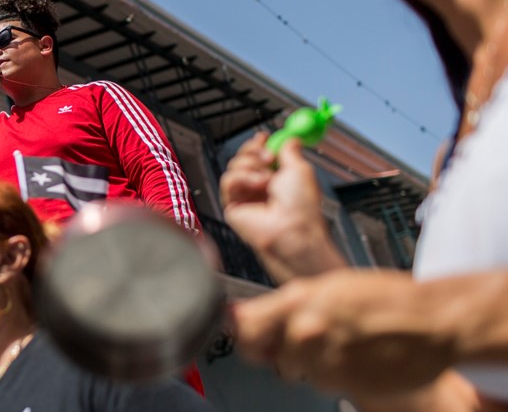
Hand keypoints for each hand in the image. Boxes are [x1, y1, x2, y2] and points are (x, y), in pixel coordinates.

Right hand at [220, 134, 343, 280]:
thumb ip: (291, 151)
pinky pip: (228, 180)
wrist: (293, 229)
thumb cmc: (301, 206)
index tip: (264, 137)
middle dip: (254, 151)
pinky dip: (242, 177)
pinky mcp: (232, 206)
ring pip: (234, 165)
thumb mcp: (301, 169)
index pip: (259, 156)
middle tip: (268, 155)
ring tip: (267, 178)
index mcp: (276, 179)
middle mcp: (259, 187)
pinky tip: (257, 185)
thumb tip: (290, 139)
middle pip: (243, 157)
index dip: (259, 145)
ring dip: (251, 165)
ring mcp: (245, 196)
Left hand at [232, 269, 456, 397]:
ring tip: (337, 342)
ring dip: (307, 360)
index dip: (239, 331)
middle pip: (265, 353)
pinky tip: (353, 355)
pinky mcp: (344, 386)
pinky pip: (322, 383)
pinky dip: (331, 373)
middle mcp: (307, 333)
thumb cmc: (386, 298)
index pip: (244, 326)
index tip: (239, 331)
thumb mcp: (328, 287)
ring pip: (294, 369)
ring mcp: (325, 362)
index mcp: (299, 301)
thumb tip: (241, 318)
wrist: (434, 323)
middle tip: (303, 335)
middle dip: (277, 345)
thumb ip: (286, 305)